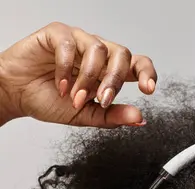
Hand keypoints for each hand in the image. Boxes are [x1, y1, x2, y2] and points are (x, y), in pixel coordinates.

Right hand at [0, 22, 156, 126]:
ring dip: (89, 78)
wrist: (18, 96)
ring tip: (75, 98)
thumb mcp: (86, 116)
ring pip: (98, 49)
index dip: (146, 72)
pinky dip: (66, 69)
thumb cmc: (49, 101)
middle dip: (114, 80)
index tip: (148, 89)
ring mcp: (78, 41)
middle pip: (122, 54)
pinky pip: (69, 45)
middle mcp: (96, 54)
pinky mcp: (57, 34)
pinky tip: (60, 85)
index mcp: (107, 72)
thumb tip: (139, 118)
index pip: (136, 64)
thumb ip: (112, 116)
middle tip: (103, 101)